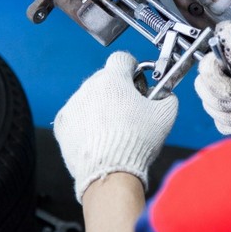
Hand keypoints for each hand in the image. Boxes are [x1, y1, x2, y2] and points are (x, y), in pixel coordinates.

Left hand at [54, 51, 177, 202]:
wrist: (109, 172)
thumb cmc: (136, 142)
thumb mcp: (165, 116)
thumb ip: (168, 97)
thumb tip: (166, 94)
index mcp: (113, 79)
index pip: (122, 59)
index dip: (132, 68)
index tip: (137, 81)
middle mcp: (89, 87)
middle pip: (105, 78)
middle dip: (117, 89)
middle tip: (130, 109)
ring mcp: (73, 105)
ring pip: (89, 97)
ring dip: (100, 106)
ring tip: (114, 128)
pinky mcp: (62, 124)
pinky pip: (76, 116)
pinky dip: (85, 123)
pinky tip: (98, 136)